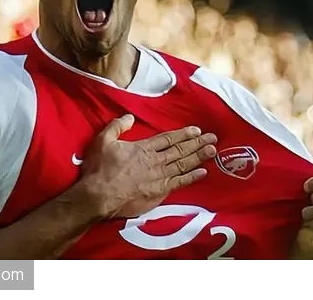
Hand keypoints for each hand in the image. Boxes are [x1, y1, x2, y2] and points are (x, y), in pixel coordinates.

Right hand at [80, 114, 216, 218]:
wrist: (99, 195)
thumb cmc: (99, 169)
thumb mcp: (103, 140)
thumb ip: (117, 126)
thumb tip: (129, 117)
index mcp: (143, 148)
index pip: (168, 138)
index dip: (183, 134)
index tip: (196, 130)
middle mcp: (155, 160)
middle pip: (180, 150)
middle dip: (197, 143)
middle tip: (213, 138)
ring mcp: (159, 177)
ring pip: (183, 164)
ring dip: (199, 157)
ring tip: (212, 150)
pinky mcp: (159, 192)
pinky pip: (180, 183)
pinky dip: (192, 177)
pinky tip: (203, 172)